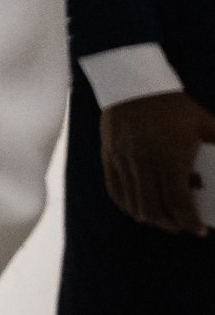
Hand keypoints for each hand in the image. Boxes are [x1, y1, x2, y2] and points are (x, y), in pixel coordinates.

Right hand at [101, 91, 214, 235]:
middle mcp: (143, 163)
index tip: (199, 229)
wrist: (133, 84)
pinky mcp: (109, 158)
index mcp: (170, 157)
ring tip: (164, 219)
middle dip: (171, 224)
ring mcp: (123, 161)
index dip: (189, 221)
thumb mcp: (205, 124)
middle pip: (154, 209)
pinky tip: (139, 209)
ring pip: (134, 204)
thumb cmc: (173, 106)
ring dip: (150, 218)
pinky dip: (128, 206)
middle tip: (183, 226)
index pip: (178, 202)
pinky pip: (116, 192)